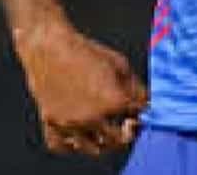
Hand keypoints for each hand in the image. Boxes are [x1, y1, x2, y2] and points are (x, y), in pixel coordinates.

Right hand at [14, 20, 147, 156]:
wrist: (50, 46)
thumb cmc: (86, 51)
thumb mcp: (120, 65)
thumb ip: (136, 88)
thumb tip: (147, 103)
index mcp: (113, 101)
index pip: (138, 118)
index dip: (142, 115)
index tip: (139, 113)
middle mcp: (91, 117)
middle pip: (118, 140)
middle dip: (127, 133)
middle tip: (126, 125)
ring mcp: (69, 123)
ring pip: (92, 149)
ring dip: (103, 143)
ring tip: (106, 133)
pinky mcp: (50, 122)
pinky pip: (62, 146)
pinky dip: (72, 145)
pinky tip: (79, 136)